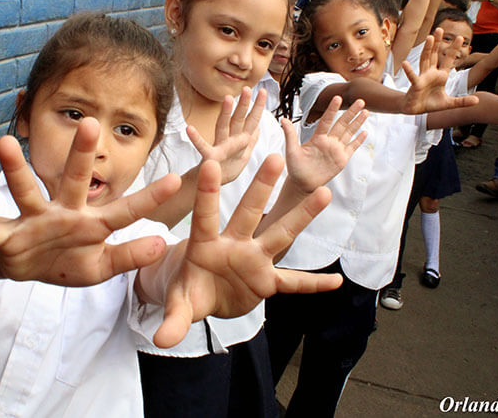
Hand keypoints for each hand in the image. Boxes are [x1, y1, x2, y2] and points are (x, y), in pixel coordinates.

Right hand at [0, 125, 181, 286]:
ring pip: (26, 190)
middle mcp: (64, 212)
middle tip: (90, 122)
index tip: (175, 179)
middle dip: (81, 154)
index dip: (150, 197)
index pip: (125, 209)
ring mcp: (35, 220)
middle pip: (75, 179)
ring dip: (16, 169)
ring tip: (3, 142)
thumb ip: (130, 257)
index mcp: (92, 224)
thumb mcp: (103, 267)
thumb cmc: (71, 261)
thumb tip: (162, 244)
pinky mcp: (10, 236)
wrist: (29, 266)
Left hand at [152, 157, 340, 347]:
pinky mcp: (266, 281)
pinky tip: (336, 282)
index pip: (204, 216)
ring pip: (279, 235)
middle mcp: (233, 245)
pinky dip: (312, 284)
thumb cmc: (187, 291)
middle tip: (275, 158)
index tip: (209, 163)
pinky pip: (292, 283)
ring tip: (323, 192)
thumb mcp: (179, 306)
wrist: (203, 298)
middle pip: (248, 213)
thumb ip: (174, 320)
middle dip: (260, 187)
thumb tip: (162, 340)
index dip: (207, 192)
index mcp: (204, 245)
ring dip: (300, 215)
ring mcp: (253, 260)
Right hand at [187, 86, 263, 184]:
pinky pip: (202, 147)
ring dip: (225, 113)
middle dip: (244, 104)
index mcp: (239, 139)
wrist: (211, 186)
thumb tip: (258, 127)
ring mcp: (219, 146)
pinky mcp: (210, 157)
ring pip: (223, 127)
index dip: (258, 107)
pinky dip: (196, 138)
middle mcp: (229, 139)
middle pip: (238, 119)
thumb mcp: (243, 155)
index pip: (251, 121)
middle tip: (249, 89)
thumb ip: (251, 140)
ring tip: (228, 99)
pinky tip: (189, 129)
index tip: (264, 91)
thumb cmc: (227, 169)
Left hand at [282, 97, 367, 192]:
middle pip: (342, 124)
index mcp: (317, 137)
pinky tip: (364, 132)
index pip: (326, 120)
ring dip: (357, 122)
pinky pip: (352, 147)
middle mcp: (328, 141)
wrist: (302, 183)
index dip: (332, 110)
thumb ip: (290, 135)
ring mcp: (336, 149)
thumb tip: (282, 119)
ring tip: (365, 111)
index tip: (338, 97)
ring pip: (349, 133)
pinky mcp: (342, 159)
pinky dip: (358, 140)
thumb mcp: (291, 151)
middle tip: (360, 100)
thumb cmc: (295, 167)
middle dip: (351, 112)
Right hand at [399, 29, 479, 113]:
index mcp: (441, 75)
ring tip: (430, 37)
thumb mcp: (449, 103)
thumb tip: (477, 100)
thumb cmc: (431, 103)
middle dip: (438, 42)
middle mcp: (431, 73)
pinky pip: (413, 77)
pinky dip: (409, 71)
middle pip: (435, 54)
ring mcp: (423, 77)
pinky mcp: (416, 84)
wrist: (415, 110)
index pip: (449, 60)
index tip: (460, 37)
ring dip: (428, 49)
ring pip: (425, 60)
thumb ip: (462, 101)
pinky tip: (405, 64)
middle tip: (440, 29)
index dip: (454, 49)